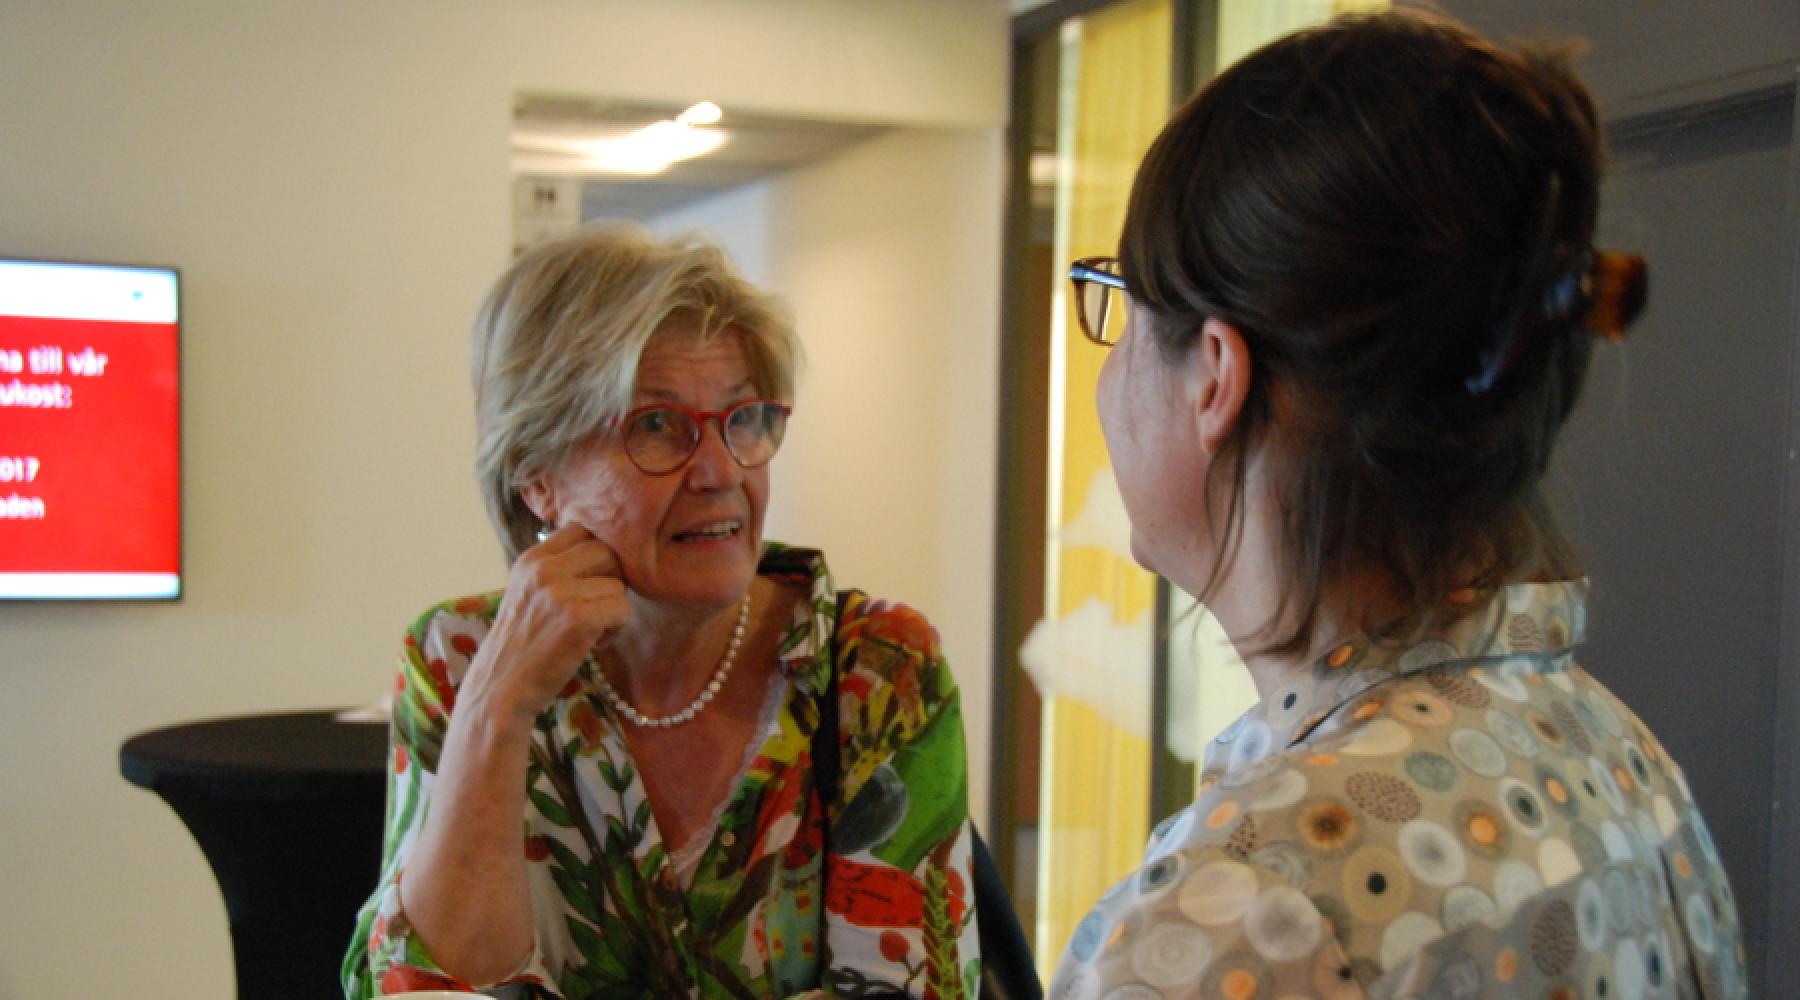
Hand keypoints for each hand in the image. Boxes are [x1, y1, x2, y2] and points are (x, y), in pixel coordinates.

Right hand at [462, 522, 629, 720]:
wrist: (500, 689)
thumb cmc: (524, 644)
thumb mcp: (530, 593)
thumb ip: (558, 568)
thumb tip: (606, 547)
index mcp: (532, 559)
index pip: (582, 529)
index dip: (597, 554)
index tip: (592, 580)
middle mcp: (543, 569)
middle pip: (607, 551)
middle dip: (610, 580)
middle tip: (595, 608)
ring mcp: (559, 592)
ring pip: (618, 585)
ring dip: (612, 610)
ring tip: (588, 631)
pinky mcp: (576, 618)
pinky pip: (622, 609)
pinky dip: (615, 630)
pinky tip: (593, 643)